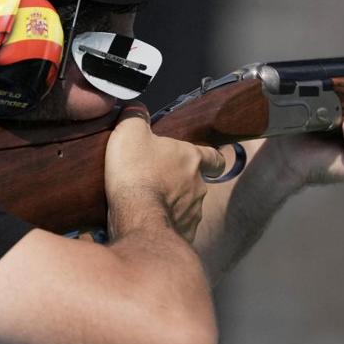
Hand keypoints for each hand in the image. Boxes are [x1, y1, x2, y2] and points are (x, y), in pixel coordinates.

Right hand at [105, 103, 225, 241]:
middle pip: (196, 182)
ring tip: (150, 204)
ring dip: (173, 205)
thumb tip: (137, 109)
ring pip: (187, 206)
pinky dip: (167, 225)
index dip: (213, 158)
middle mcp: (199, 186)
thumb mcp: (130, 132)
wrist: (137, 216)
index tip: (211, 162)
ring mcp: (193, 212)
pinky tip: (149, 223)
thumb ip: (136, 117)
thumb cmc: (136, 172)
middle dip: (181, 182)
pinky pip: (178, 228)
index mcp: (192, 159)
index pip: (214, 156)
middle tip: (159, 182)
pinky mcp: (184, 233)